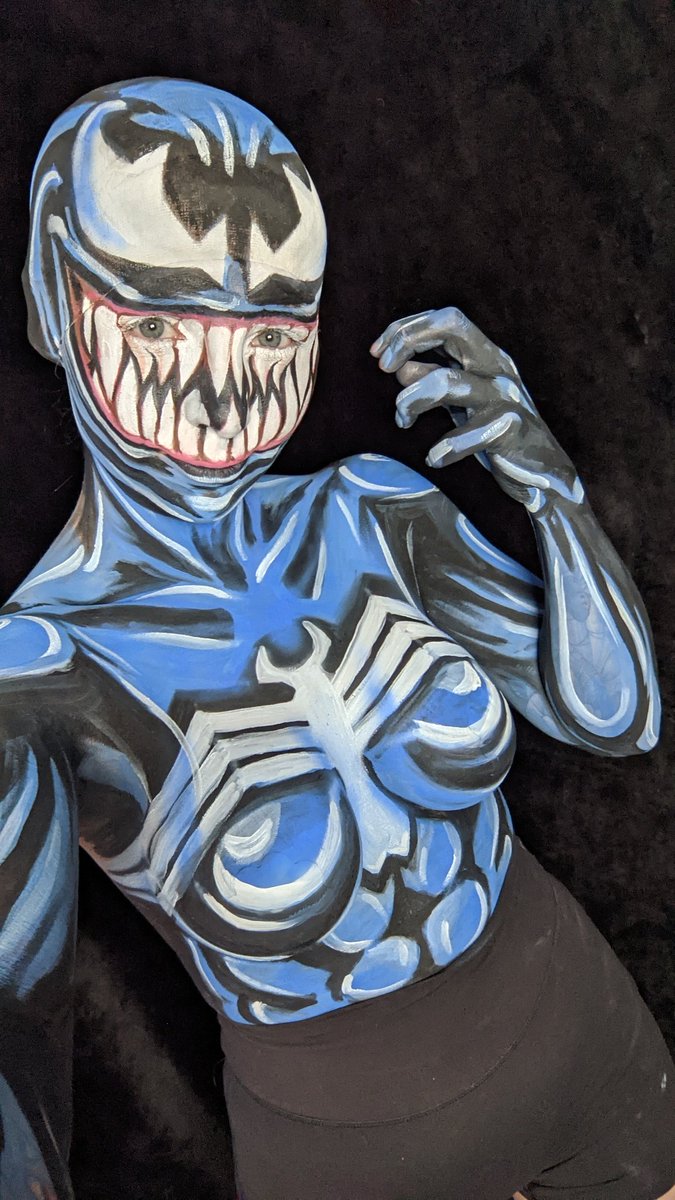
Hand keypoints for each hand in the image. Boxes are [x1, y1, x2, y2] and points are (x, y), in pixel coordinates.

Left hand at [370, 307, 581, 509]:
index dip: (405, 328)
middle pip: (452, 325)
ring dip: (411, 400)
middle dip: (408, 339)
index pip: (443, 319)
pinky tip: (435, 458)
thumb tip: (398, 368)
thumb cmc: (493, 432)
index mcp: (485, 354)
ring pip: (446, 381)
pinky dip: (444, 449)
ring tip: (403, 421)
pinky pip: (468, 434)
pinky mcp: (511, 429)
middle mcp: (496, 366)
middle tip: (385, 369)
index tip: (377, 353)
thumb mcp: (460, 401)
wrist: (544, 473)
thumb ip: (431, 379)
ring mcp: (505, 396)